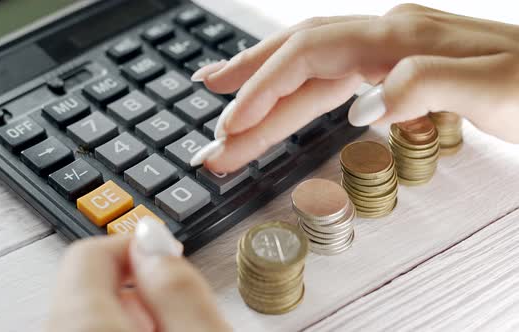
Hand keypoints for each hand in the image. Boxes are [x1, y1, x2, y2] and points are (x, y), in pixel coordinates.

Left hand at [47, 220, 229, 331]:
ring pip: (87, 311)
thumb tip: (153, 240)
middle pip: (86, 282)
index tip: (166, 258)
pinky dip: (115, 331)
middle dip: (136, 285)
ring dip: (129, 312)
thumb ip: (179, 286)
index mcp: (85, 325)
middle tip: (173, 310)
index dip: (136, 246)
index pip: (89, 252)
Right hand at [192, 4, 518, 172]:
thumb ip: (423, 85)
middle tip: (213, 133)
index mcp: (398, 36)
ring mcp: (390, 51)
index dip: (263, 91)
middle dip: (248, 97)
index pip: (307, 57)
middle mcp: (387, 37)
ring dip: (266, 99)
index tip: (231, 128)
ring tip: (230, 119)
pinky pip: (334, 80)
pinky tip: (287, 104)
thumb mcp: (494, 88)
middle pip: (296, 62)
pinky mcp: (398, 69)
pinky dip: (300, 96)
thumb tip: (361, 105)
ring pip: (311, 72)